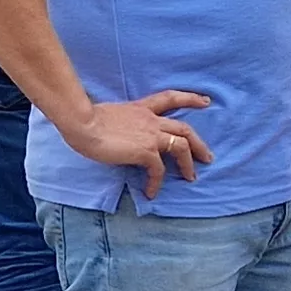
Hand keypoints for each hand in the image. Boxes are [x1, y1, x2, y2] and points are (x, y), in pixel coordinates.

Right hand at [67, 90, 214, 196]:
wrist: (83, 123)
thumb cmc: (86, 120)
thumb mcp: (110, 116)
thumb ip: (122, 124)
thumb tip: (119, 135)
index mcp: (142, 108)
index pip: (171, 98)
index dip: (190, 99)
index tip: (205, 102)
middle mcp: (151, 120)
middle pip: (184, 128)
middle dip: (199, 143)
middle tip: (207, 156)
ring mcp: (151, 135)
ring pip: (182, 147)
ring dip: (188, 163)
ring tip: (191, 177)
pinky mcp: (146, 151)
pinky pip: (159, 170)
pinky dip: (157, 182)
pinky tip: (151, 192)